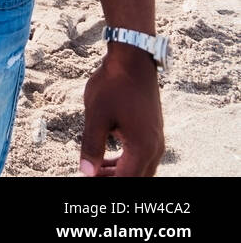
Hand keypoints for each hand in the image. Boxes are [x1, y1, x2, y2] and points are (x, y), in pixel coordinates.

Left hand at [79, 43, 164, 175]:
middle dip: (113, 180)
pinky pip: (142, 156)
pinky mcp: (153, 130)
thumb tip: (86, 172)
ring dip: (120, 173)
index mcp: (142, 147)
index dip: (105, 183)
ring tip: (96, 170)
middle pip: (136, 178)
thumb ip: (91, 146)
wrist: (133, 59)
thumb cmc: (113, 85)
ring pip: (141, 168)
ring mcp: (156, 138)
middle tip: (90, 176)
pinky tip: (108, 157)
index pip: (126, 180)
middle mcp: (155, 147)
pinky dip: (126, 161)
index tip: (87, 180)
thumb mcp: (96, 115)